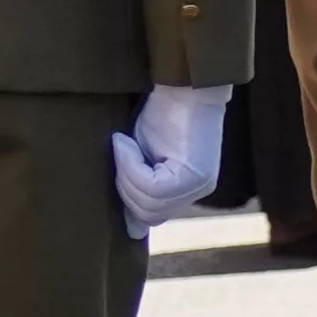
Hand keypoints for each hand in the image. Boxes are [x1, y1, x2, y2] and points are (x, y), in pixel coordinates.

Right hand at [109, 85, 228, 230]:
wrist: (182, 84)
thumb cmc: (161, 113)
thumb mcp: (142, 157)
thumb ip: (139, 190)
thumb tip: (133, 232)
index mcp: (187, 190)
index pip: (150, 216)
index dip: (126, 195)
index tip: (117, 167)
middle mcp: (197, 191)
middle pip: (146, 213)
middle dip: (124, 184)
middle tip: (120, 150)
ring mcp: (199, 184)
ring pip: (147, 202)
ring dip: (126, 172)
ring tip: (123, 143)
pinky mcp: (195, 174)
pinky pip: (151, 187)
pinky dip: (130, 164)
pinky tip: (127, 141)